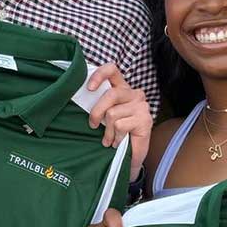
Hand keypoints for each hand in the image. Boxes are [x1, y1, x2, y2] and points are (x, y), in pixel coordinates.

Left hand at [87, 63, 151, 178]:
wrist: (131, 156)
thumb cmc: (115, 133)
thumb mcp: (105, 115)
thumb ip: (99, 104)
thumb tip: (82, 98)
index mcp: (122, 88)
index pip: (112, 70)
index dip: (99, 75)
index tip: (89, 88)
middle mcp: (133, 94)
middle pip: (110, 94)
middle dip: (96, 112)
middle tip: (92, 125)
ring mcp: (141, 106)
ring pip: (112, 113)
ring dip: (107, 131)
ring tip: (108, 139)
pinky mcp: (145, 120)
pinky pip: (120, 126)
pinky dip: (115, 137)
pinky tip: (118, 142)